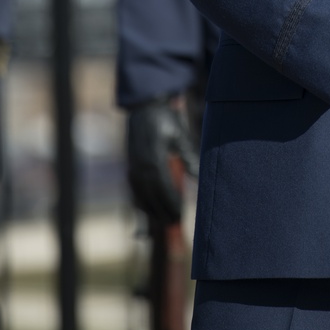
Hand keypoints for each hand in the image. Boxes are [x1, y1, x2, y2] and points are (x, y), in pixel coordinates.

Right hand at [127, 98, 197, 223]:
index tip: (181, 214)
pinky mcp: (130, 165)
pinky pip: (134, 189)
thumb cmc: (164, 119)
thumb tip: (199, 177)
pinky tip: (148, 210)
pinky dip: (141, 202)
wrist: (144, 106)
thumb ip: (188, 156)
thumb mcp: (178, 134)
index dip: (171, 203)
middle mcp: (140, 166)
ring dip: (151, 210)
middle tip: (176, 222)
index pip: (163, 187)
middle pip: (151, 196)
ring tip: (164, 221)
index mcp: (153, 158)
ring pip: (141, 195)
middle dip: (162, 211)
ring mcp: (133, 166)